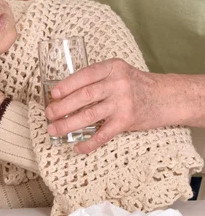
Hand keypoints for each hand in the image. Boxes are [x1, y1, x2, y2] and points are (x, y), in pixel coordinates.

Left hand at [45, 59, 178, 153]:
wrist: (166, 97)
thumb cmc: (136, 85)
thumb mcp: (118, 73)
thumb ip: (98, 79)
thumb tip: (65, 94)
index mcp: (112, 68)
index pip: (85, 74)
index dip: (67, 84)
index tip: (53, 94)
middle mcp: (118, 84)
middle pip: (84, 96)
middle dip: (62, 106)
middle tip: (49, 114)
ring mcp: (123, 103)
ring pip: (89, 115)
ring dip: (68, 124)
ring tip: (54, 130)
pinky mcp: (127, 121)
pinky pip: (104, 134)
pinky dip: (89, 143)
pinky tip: (78, 147)